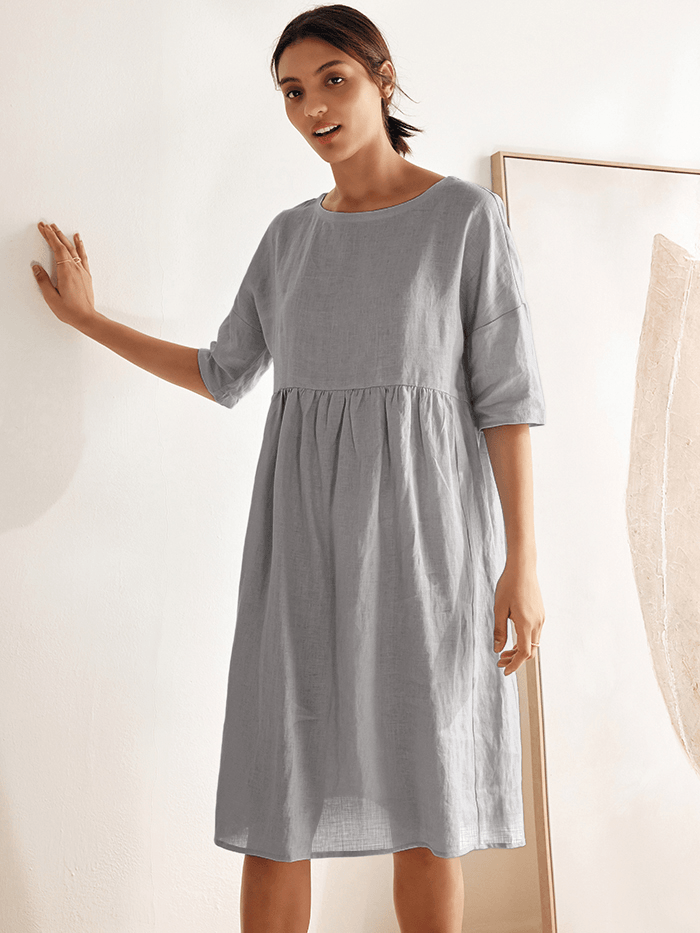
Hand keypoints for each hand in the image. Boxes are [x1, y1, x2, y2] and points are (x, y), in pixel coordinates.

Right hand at [32, 222, 95, 328]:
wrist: (87, 318)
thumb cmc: (70, 310)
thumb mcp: (51, 297)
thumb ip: (43, 281)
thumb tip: (36, 267)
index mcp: (66, 271)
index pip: (57, 248)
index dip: (49, 236)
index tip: (42, 227)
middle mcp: (76, 268)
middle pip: (64, 246)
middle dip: (54, 234)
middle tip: (45, 224)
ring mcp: (82, 271)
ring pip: (73, 249)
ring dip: (64, 237)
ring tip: (57, 228)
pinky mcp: (86, 275)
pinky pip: (83, 256)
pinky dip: (80, 246)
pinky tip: (78, 238)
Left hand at [493, 561, 544, 675]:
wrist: (522, 567)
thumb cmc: (508, 586)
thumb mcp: (499, 609)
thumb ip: (499, 631)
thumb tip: (498, 649)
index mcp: (526, 624)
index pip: (523, 653)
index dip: (514, 665)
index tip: (504, 671)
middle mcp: (537, 623)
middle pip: (530, 651)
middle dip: (516, 659)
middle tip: (500, 661)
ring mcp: (541, 618)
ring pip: (533, 643)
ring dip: (520, 650)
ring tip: (504, 651)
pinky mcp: (540, 613)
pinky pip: (535, 633)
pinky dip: (525, 640)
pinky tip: (513, 638)